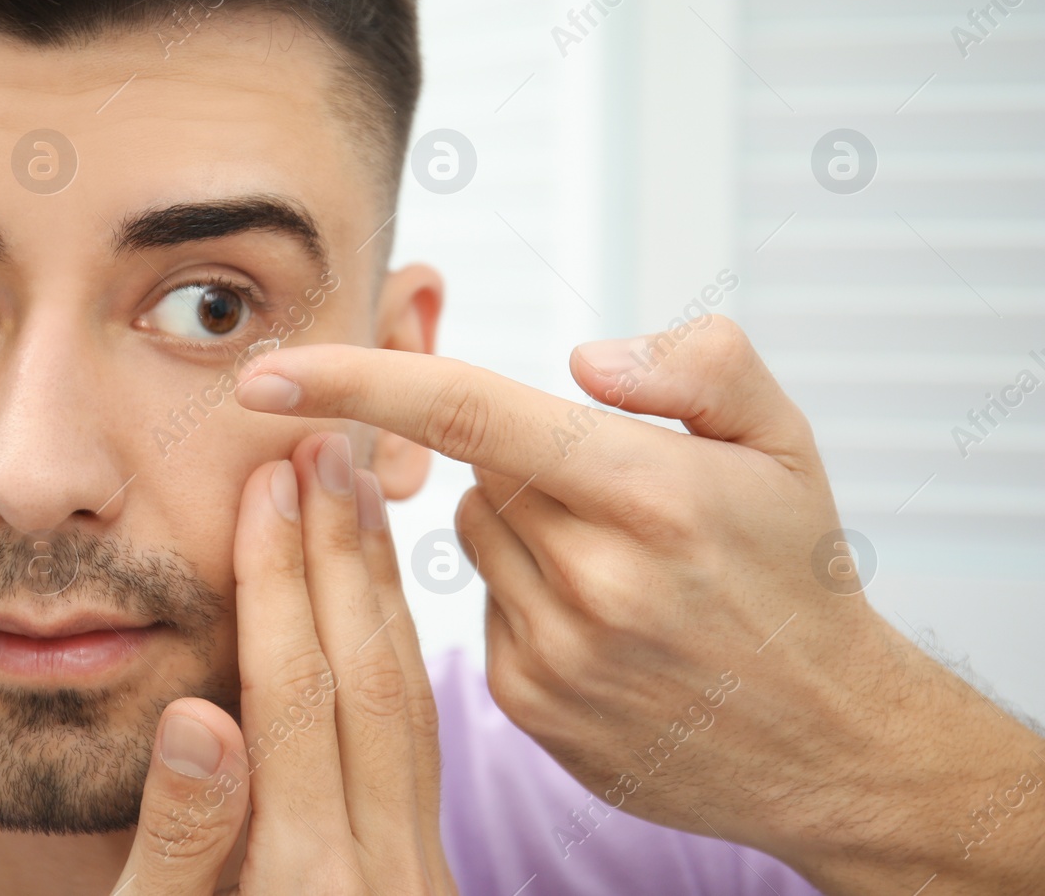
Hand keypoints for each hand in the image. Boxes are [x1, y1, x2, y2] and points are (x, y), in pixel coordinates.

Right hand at [111, 431, 454, 894]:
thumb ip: (183, 838)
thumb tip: (195, 717)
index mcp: (303, 883)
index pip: (294, 695)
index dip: (278, 581)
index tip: (268, 484)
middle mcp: (380, 875)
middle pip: (366, 682)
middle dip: (340, 554)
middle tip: (324, 450)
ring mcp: (417, 878)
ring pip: (410, 705)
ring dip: (380, 590)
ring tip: (360, 495)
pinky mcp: (425, 880)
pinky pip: (424, 744)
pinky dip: (402, 655)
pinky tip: (384, 603)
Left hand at [230, 316, 1044, 894]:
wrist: (833, 739)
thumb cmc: (798, 578)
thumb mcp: (784, 440)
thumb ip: (697, 366)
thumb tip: (581, 360)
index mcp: (650, 492)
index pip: (468, 411)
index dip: (354, 382)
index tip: (265, 374)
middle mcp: (594, 577)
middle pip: (475, 472)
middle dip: (523, 462)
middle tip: (614, 496)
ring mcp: (555, 653)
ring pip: (473, 537)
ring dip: (524, 530)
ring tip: (621, 567)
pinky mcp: (528, 704)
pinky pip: (482, 608)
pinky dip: (526, 596)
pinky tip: (604, 624)